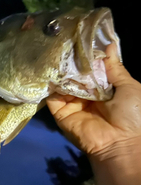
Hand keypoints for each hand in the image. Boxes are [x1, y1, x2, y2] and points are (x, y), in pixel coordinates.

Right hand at [46, 43, 140, 158]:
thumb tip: (109, 46)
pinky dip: (51, 85)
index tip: (81, 41)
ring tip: (58, 55)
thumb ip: (115, 68)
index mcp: (104, 89)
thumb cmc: (132, 115)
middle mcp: (87, 95)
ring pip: (63, 83)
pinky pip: (52, 97)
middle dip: (72, 62)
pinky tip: (53, 72)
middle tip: (66, 44)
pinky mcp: (60, 113)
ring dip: (62, 71)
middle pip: (76, 75)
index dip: (87, 57)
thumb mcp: (129, 86)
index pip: (91, 69)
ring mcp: (73, 104)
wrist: (121, 143)